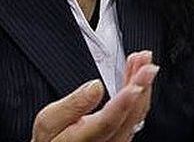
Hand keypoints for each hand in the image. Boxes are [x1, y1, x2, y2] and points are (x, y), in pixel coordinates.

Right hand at [31, 51, 159, 141]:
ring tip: (142, 62)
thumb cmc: (48, 140)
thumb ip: (71, 106)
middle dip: (140, 85)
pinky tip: (136, 81)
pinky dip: (138, 96)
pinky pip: (134, 118)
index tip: (135, 83)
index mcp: (83, 141)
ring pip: (136, 117)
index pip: (107, 123)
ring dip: (142, 87)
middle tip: (145, 60)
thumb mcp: (47, 121)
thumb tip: (95, 86)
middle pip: (129, 118)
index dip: (123, 103)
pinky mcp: (120, 138)